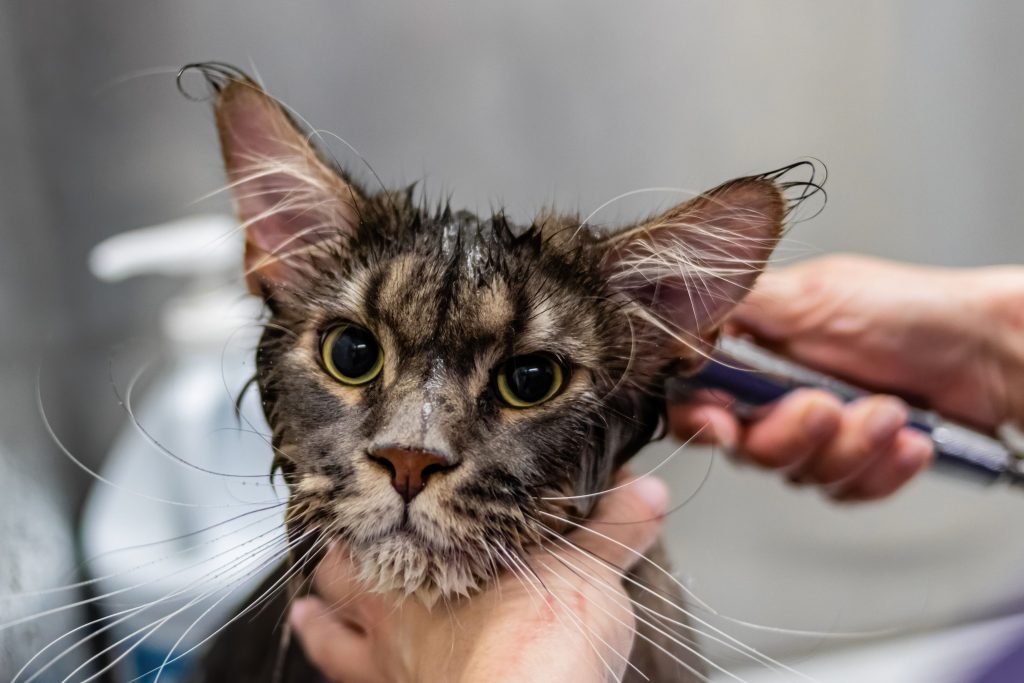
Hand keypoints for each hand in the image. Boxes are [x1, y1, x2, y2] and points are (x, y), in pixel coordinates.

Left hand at [289, 474, 668, 682]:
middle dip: (338, 564)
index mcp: (434, 568)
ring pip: (334, 642)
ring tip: (304, 612)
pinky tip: (335, 667)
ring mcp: (390, 671)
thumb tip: (647, 491)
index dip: (372, 512)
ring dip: (320, 628)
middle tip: (331, 548)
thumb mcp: (588, 572)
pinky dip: (336, 669)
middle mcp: (399, 617)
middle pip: (346, 580)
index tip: (364, 490)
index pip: (393, 528)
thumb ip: (613, 530)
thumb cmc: (540, 640)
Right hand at [670, 254, 1023, 500]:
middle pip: (745, 448)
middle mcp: (773, 393)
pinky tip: (906, 439)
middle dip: (791, 435)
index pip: (695, 398)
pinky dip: (880, 469)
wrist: (992, 352)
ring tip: (889, 413)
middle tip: (828, 407)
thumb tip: (669, 312)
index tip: (726, 426)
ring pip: (798, 473)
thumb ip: (733, 305)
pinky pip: (845, 491)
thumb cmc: (911, 311)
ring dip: (849, 447)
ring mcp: (814, 431)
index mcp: (750, 348)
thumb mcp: (808, 297)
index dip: (704, 420)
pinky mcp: (853, 463)